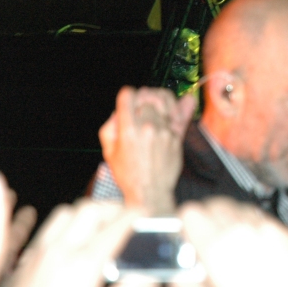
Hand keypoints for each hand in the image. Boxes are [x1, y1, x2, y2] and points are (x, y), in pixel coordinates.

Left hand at [0, 200, 161, 286]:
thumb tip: (147, 280)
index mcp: (83, 267)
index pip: (116, 226)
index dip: (134, 215)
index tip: (143, 214)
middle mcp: (58, 253)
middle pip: (89, 209)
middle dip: (111, 209)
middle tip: (124, 221)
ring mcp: (37, 257)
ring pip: (64, 214)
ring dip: (84, 215)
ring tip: (98, 230)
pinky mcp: (21, 267)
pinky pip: (44, 232)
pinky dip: (61, 228)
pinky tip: (69, 246)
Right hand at [99, 86, 196, 213]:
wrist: (151, 192)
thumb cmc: (128, 174)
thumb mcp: (109, 152)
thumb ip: (111, 126)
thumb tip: (120, 110)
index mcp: (128, 129)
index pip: (128, 94)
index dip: (127, 95)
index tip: (128, 100)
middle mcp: (147, 126)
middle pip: (146, 96)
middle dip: (142, 100)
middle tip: (140, 110)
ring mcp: (164, 131)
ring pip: (163, 101)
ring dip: (158, 103)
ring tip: (155, 110)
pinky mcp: (176, 136)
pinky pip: (179, 113)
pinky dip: (176, 110)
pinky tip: (175, 110)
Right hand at [167, 197, 287, 286]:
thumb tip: (178, 280)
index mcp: (219, 250)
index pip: (190, 213)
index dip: (185, 225)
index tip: (186, 238)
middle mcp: (244, 231)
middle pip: (213, 204)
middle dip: (206, 221)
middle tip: (207, 245)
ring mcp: (270, 229)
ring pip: (239, 207)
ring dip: (231, 221)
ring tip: (234, 249)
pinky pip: (263, 219)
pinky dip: (255, 228)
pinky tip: (257, 253)